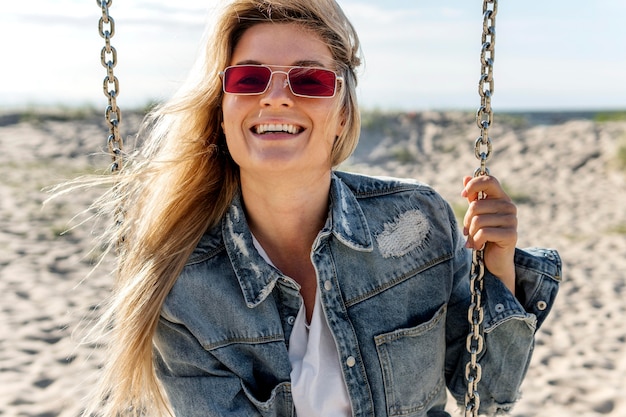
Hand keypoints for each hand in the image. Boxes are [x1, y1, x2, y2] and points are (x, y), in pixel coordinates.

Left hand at [461, 175, 516, 293]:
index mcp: (501, 198)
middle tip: (468, 231)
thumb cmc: (485, 235)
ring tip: (473, 239)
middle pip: (476, 206)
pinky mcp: (511, 235)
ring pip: (478, 220)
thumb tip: (466, 177)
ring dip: (471, 233)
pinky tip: (478, 246)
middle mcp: (509, 206)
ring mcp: (512, 220)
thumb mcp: (477, 215)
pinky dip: (476, 241)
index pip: (489, 180)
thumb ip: (473, 197)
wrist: (496, 260)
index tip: (463, 195)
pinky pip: (483, 233)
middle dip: (467, 220)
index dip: (473, 185)